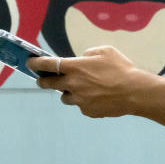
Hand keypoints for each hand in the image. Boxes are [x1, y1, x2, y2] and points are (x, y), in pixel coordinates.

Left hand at [26, 46, 147, 117]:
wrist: (135, 92)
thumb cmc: (121, 68)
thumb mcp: (104, 51)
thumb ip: (88, 54)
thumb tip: (81, 59)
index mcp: (74, 67)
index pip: (47, 64)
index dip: (35, 63)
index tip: (29, 63)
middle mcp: (73, 84)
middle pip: (48, 84)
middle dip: (43, 81)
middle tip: (43, 79)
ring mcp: (79, 100)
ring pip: (65, 97)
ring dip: (67, 92)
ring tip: (79, 88)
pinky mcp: (88, 111)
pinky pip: (81, 106)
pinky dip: (85, 101)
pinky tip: (97, 97)